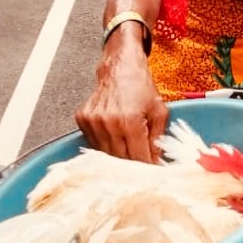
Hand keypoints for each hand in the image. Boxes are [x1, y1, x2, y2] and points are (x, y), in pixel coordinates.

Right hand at [75, 35, 167, 161]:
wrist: (120, 67)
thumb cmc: (141, 86)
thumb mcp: (159, 111)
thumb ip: (158, 139)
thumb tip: (158, 163)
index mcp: (130, 121)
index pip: (138, 158)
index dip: (146, 168)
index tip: (152, 174)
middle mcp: (109, 123)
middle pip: (121, 160)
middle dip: (133, 166)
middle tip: (141, 170)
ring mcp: (93, 122)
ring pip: (105, 154)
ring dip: (117, 158)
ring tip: (128, 154)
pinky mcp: (83, 120)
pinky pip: (94, 142)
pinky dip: (105, 145)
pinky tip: (114, 139)